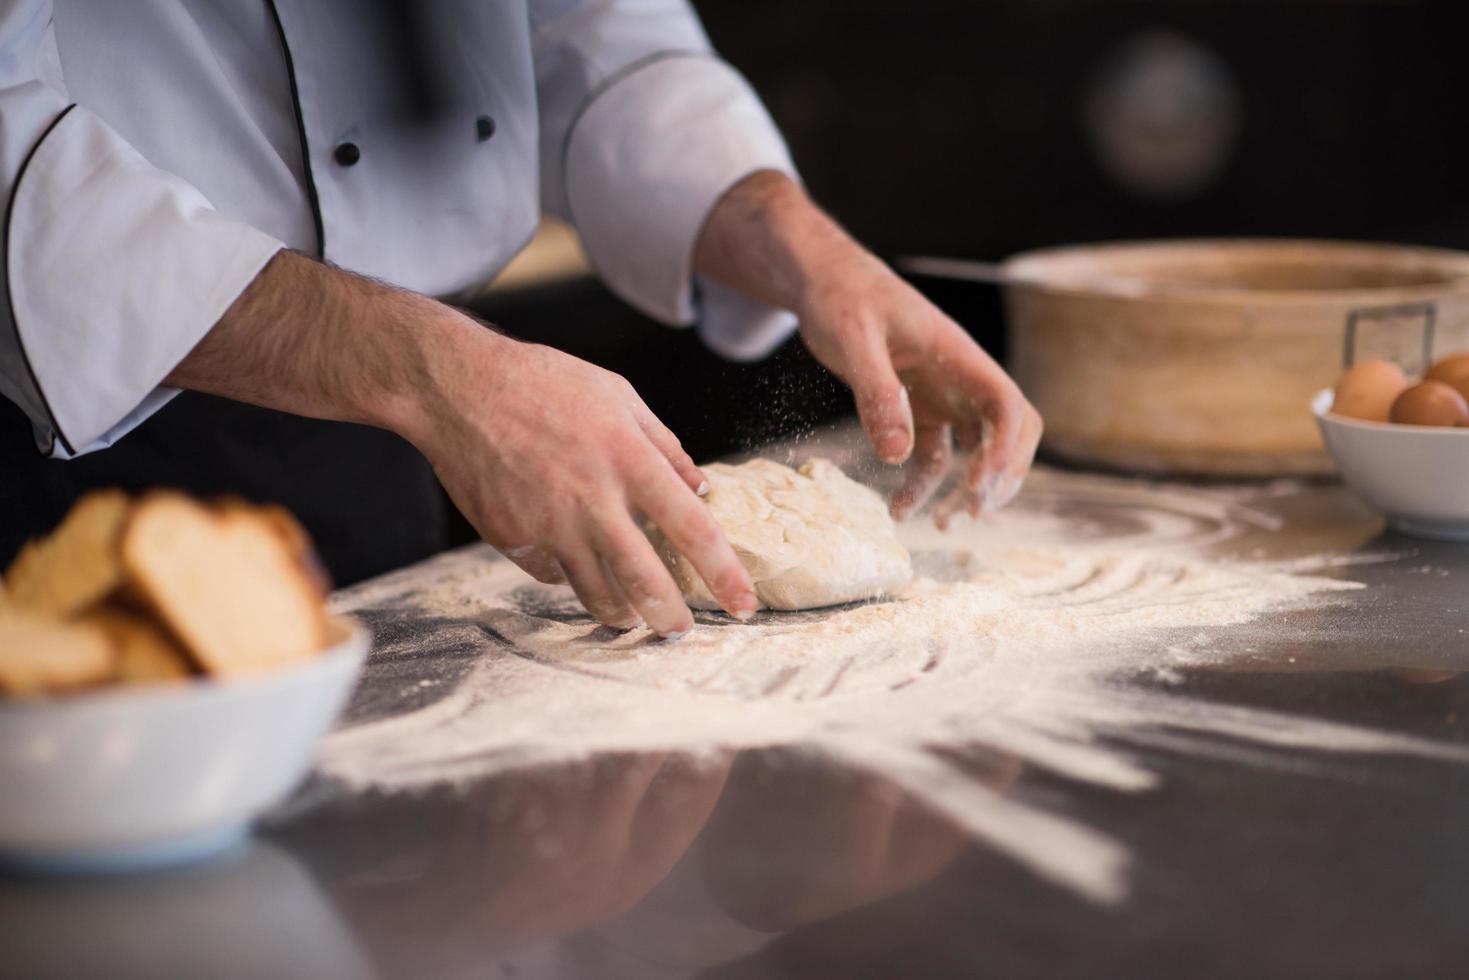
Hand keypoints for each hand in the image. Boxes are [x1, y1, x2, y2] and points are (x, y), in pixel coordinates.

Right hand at [408, 323, 758, 635]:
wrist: (459, 389)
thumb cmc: (545, 383)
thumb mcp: (618, 397)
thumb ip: (665, 446)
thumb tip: (701, 488)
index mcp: (630, 460)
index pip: (693, 530)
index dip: (725, 574)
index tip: (744, 605)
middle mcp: (593, 500)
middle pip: (646, 581)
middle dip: (670, 619)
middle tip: (682, 633)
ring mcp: (550, 525)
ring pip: (596, 592)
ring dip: (620, 613)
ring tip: (632, 618)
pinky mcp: (513, 539)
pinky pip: (551, 573)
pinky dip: (566, 574)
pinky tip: (570, 562)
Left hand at [796, 245, 1042, 525]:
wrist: (824, 281)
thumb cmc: (841, 298)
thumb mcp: (852, 340)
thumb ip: (876, 393)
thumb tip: (896, 455)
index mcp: (957, 356)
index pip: (1006, 405)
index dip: (1006, 448)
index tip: (979, 486)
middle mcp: (960, 377)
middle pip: (1011, 431)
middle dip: (1002, 475)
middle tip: (971, 512)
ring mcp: (943, 393)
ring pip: (976, 448)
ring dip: (966, 489)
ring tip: (939, 524)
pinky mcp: (919, 407)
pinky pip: (934, 452)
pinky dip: (923, 483)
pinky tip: (900, 508)